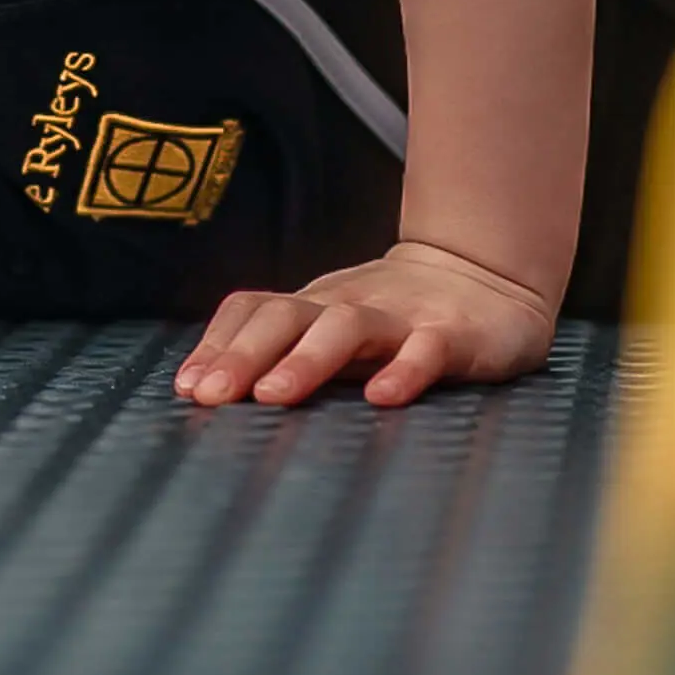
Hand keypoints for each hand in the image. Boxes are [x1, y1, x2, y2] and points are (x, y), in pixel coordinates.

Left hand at [172, 241, 555, 407]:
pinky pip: (426, 349)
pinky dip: (404, 370)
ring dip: (307, 360)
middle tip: (212, 397)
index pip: (254, 311)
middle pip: (286, 317)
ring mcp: (400, 317)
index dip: (217, 344)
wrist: (486, 276)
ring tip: (274, 396)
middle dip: (243, 355)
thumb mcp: (329, 327)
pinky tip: (383, 398)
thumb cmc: (391, 316)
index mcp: (314, 306)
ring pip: (347, 327)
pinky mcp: (453, 334)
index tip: (188, 388)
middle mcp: (347, 305)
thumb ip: (281, 351)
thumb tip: (204, 389)